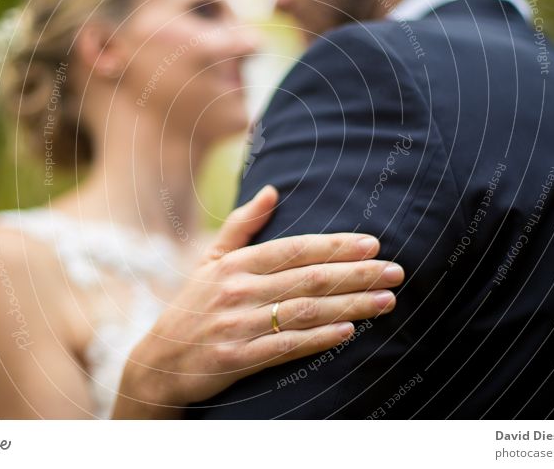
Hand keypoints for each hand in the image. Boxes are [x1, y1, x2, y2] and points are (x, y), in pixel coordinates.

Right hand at [114, 185, 403, 417]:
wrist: (158, 362)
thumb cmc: (190, 308)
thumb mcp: (209, 261)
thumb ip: (242, 226)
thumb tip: (273, 190)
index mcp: (235, 264)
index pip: (294, 249)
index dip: (335, 246)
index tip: (373, 244)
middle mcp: (238, 290)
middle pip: (309, 278)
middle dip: (357, 273)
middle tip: (395, 271)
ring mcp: (238, 325)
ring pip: (305, 311)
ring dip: (350, 305)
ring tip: (386, 300)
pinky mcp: (238, 358)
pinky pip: (286, 346)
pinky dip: (319, 338)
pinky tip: (349, 331)